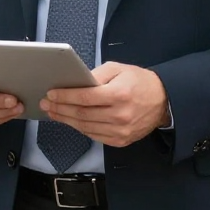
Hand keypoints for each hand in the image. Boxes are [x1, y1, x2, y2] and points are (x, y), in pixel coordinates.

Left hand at [40, 62, 169, 146]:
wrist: (163, 101)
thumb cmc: (139, 82)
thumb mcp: (119, 69)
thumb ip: (96, 75)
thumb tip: (75, 83)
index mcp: (119, 94)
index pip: (85, 98)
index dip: (65, 97)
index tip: (51, 94)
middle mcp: (119, 115)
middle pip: (81, 114)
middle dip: (60, 109)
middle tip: (46, 104)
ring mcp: (120, 131)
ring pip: (85, 127)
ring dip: (66, 120)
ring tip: (54, 113)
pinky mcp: (121, 141)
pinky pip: (94, 136)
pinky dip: (80, 128)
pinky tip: (70, 121)